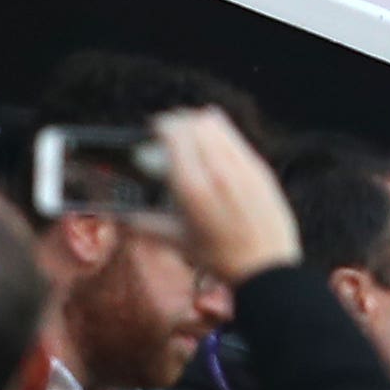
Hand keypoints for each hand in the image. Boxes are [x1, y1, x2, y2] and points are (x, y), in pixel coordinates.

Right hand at [157, 107, 301, 282]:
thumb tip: (123, 217)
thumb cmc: (220, 258)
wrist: (266, 267)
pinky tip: (215, 146)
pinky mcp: (260, 169)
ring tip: (191, 135)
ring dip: (199, 123)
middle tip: (168, 132)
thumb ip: (145, 225)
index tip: (153, 130)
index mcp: (193, 187)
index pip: (175, 134)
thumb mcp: (177, 242)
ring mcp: (243, 167)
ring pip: (217, 124)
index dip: (161, 126)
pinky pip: (236, 138)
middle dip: (178, 122)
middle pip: (195, 122)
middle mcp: (218, 170)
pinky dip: (221, 134)